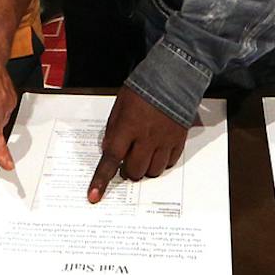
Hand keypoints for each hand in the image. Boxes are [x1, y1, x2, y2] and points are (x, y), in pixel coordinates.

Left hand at [88, 86, 189, 202]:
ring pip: (153, 171)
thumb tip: (109, 151)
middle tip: (127, 158)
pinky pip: (169, 163)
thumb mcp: (119, 106)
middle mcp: (147, 138)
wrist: (173, 78)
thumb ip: (113, 130)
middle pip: (135, 170)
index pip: (111, 159)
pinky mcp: (179, 141)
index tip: (94, 196)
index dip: (102, 179)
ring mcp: (165, 141)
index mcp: (128, 127)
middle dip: (128, 170)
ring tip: (144, 153)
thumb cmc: (142, 89)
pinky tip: (158, 150)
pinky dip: (161, 162)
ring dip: (145, 168)